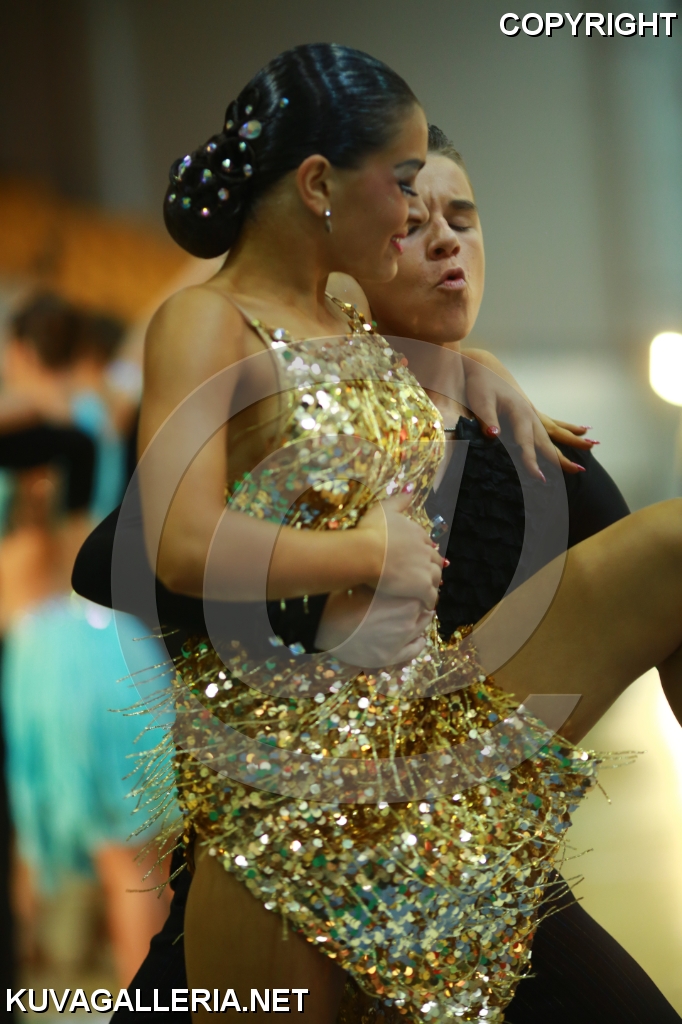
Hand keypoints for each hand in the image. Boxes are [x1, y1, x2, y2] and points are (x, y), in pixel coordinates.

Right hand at [315, 585, 433, 667]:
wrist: (327, 626)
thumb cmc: (345, 600)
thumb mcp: (368, 584)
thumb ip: (387, 582)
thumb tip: (397, 576)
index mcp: (405, 601)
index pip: (421, 592)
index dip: (417, 588)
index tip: (412, 586)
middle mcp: (408, 621)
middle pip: (424, 609)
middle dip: (418, 604)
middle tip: (412, 599)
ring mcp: (401, 640)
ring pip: (421, 628)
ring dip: (421, 621)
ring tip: (419, 616)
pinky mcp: (391, 657)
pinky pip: (414, 650)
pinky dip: (419, 642)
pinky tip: (420, 638)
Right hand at [357, 494, 442, 607]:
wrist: (366, 552)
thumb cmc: (371, 531)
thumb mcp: (384, 508)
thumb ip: (400, 500)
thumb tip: (411, 491)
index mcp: (418, 533)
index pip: (428, 543)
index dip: (424, 551)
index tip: (421, 556)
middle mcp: (426, 550)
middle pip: (436, 561)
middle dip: (432, 568)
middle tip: (427, 576)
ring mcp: (425, 569)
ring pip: (436, 579)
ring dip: (432, 585)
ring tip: (427, 592)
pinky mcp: (421, 587)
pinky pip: (431, 597)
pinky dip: (430, 601)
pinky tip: (426, 605)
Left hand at [462, 350, 595, 477]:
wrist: (485, 366)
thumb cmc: (481, 384)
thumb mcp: (480, 401)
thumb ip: (487, 419)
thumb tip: (493, 435)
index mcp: (519, 412)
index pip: (526, 443)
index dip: (531, 461)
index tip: (539, 477)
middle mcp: (531, 413)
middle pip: (549, 439)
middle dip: (562, 457)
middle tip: (579, 470)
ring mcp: (533, 412)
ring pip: (556, 431)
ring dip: (573, 441)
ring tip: (593, 446)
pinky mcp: (531, 411)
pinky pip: (553, 424)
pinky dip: (568, 429)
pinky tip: (583, 429)